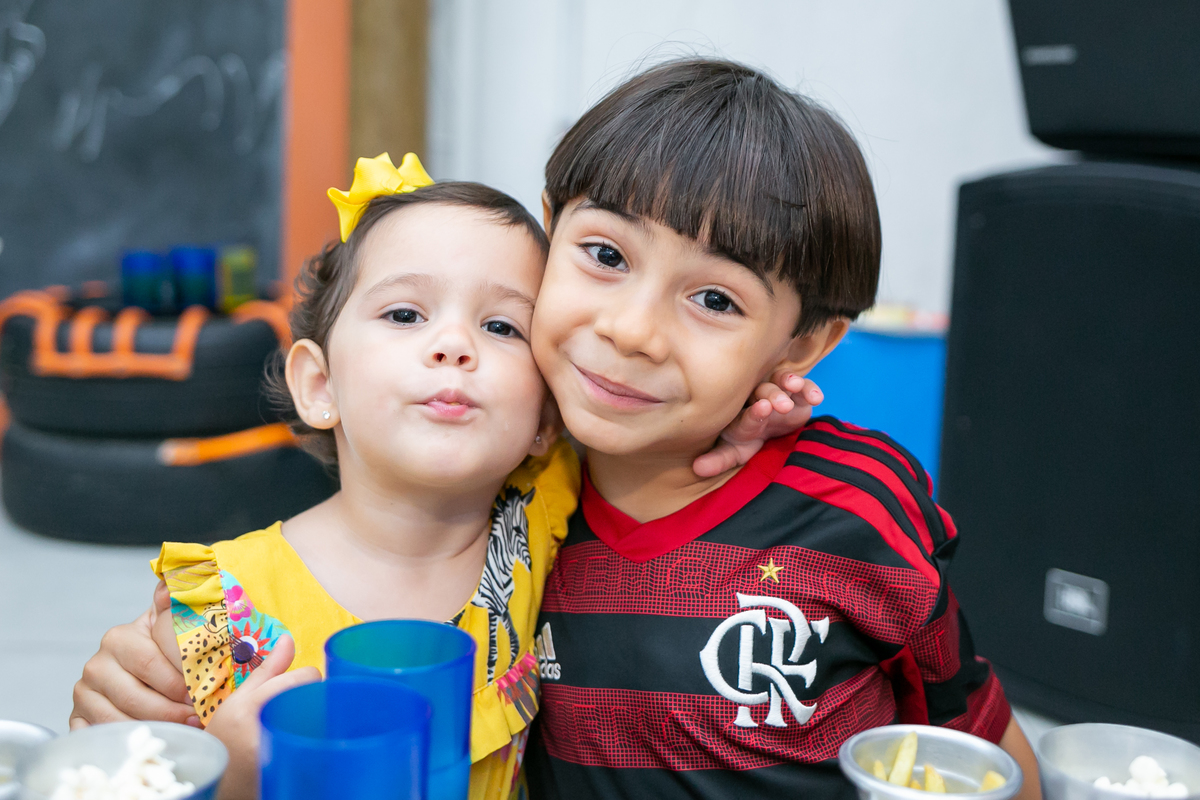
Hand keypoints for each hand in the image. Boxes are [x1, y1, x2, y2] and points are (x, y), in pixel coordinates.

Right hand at [70, 584, 196, 729]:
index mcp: (118, 640)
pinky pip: (99, 736)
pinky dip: (123, 742)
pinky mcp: (78, 719)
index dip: (178, 682)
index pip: (150, 664)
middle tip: (196, 718)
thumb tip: (169, 582)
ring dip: (153, 728)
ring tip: (182, 730)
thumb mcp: (166, 622)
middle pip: (135, 697)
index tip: (200, 695)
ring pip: (118, 719)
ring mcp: (83, 694)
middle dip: (170, 711)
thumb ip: (170, 602)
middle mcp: (95, 666)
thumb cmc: (159, 647)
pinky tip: (148, 740)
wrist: (132, 667)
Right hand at [206, 636, 319, 799]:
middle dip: (313, 698)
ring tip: (297, 725)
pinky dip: (318, 739)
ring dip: (317, 717)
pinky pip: (322, 745)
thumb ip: (267, 670)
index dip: (308, 678)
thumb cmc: (224, 741)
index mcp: (254, 707)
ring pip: (324, 719)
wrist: (218, 785)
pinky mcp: (296, 768)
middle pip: (320, 697)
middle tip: (297, 708)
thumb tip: (288, 639)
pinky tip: (303, 742)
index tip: (299, 686)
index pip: (308, 677)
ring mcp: (284, 753)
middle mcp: (270, 730)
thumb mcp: (239, 701)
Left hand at [693, 372, 823, 477]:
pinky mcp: (797, 394)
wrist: (765, 427)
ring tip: (795, 385)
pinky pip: (804, 386)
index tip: (762, 408)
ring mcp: (778, 392)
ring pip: (782, 381)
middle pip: (765, 392)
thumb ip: (718, 460)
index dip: (754, 413)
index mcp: (741, 414)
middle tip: (781, 404)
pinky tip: (817, 397)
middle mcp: (757, 398)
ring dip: (789, 382)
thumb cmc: (746, 438)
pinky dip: (810, 388)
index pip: (747, 413)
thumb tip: (697, 468)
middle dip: (773, 396)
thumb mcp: (734, 452)